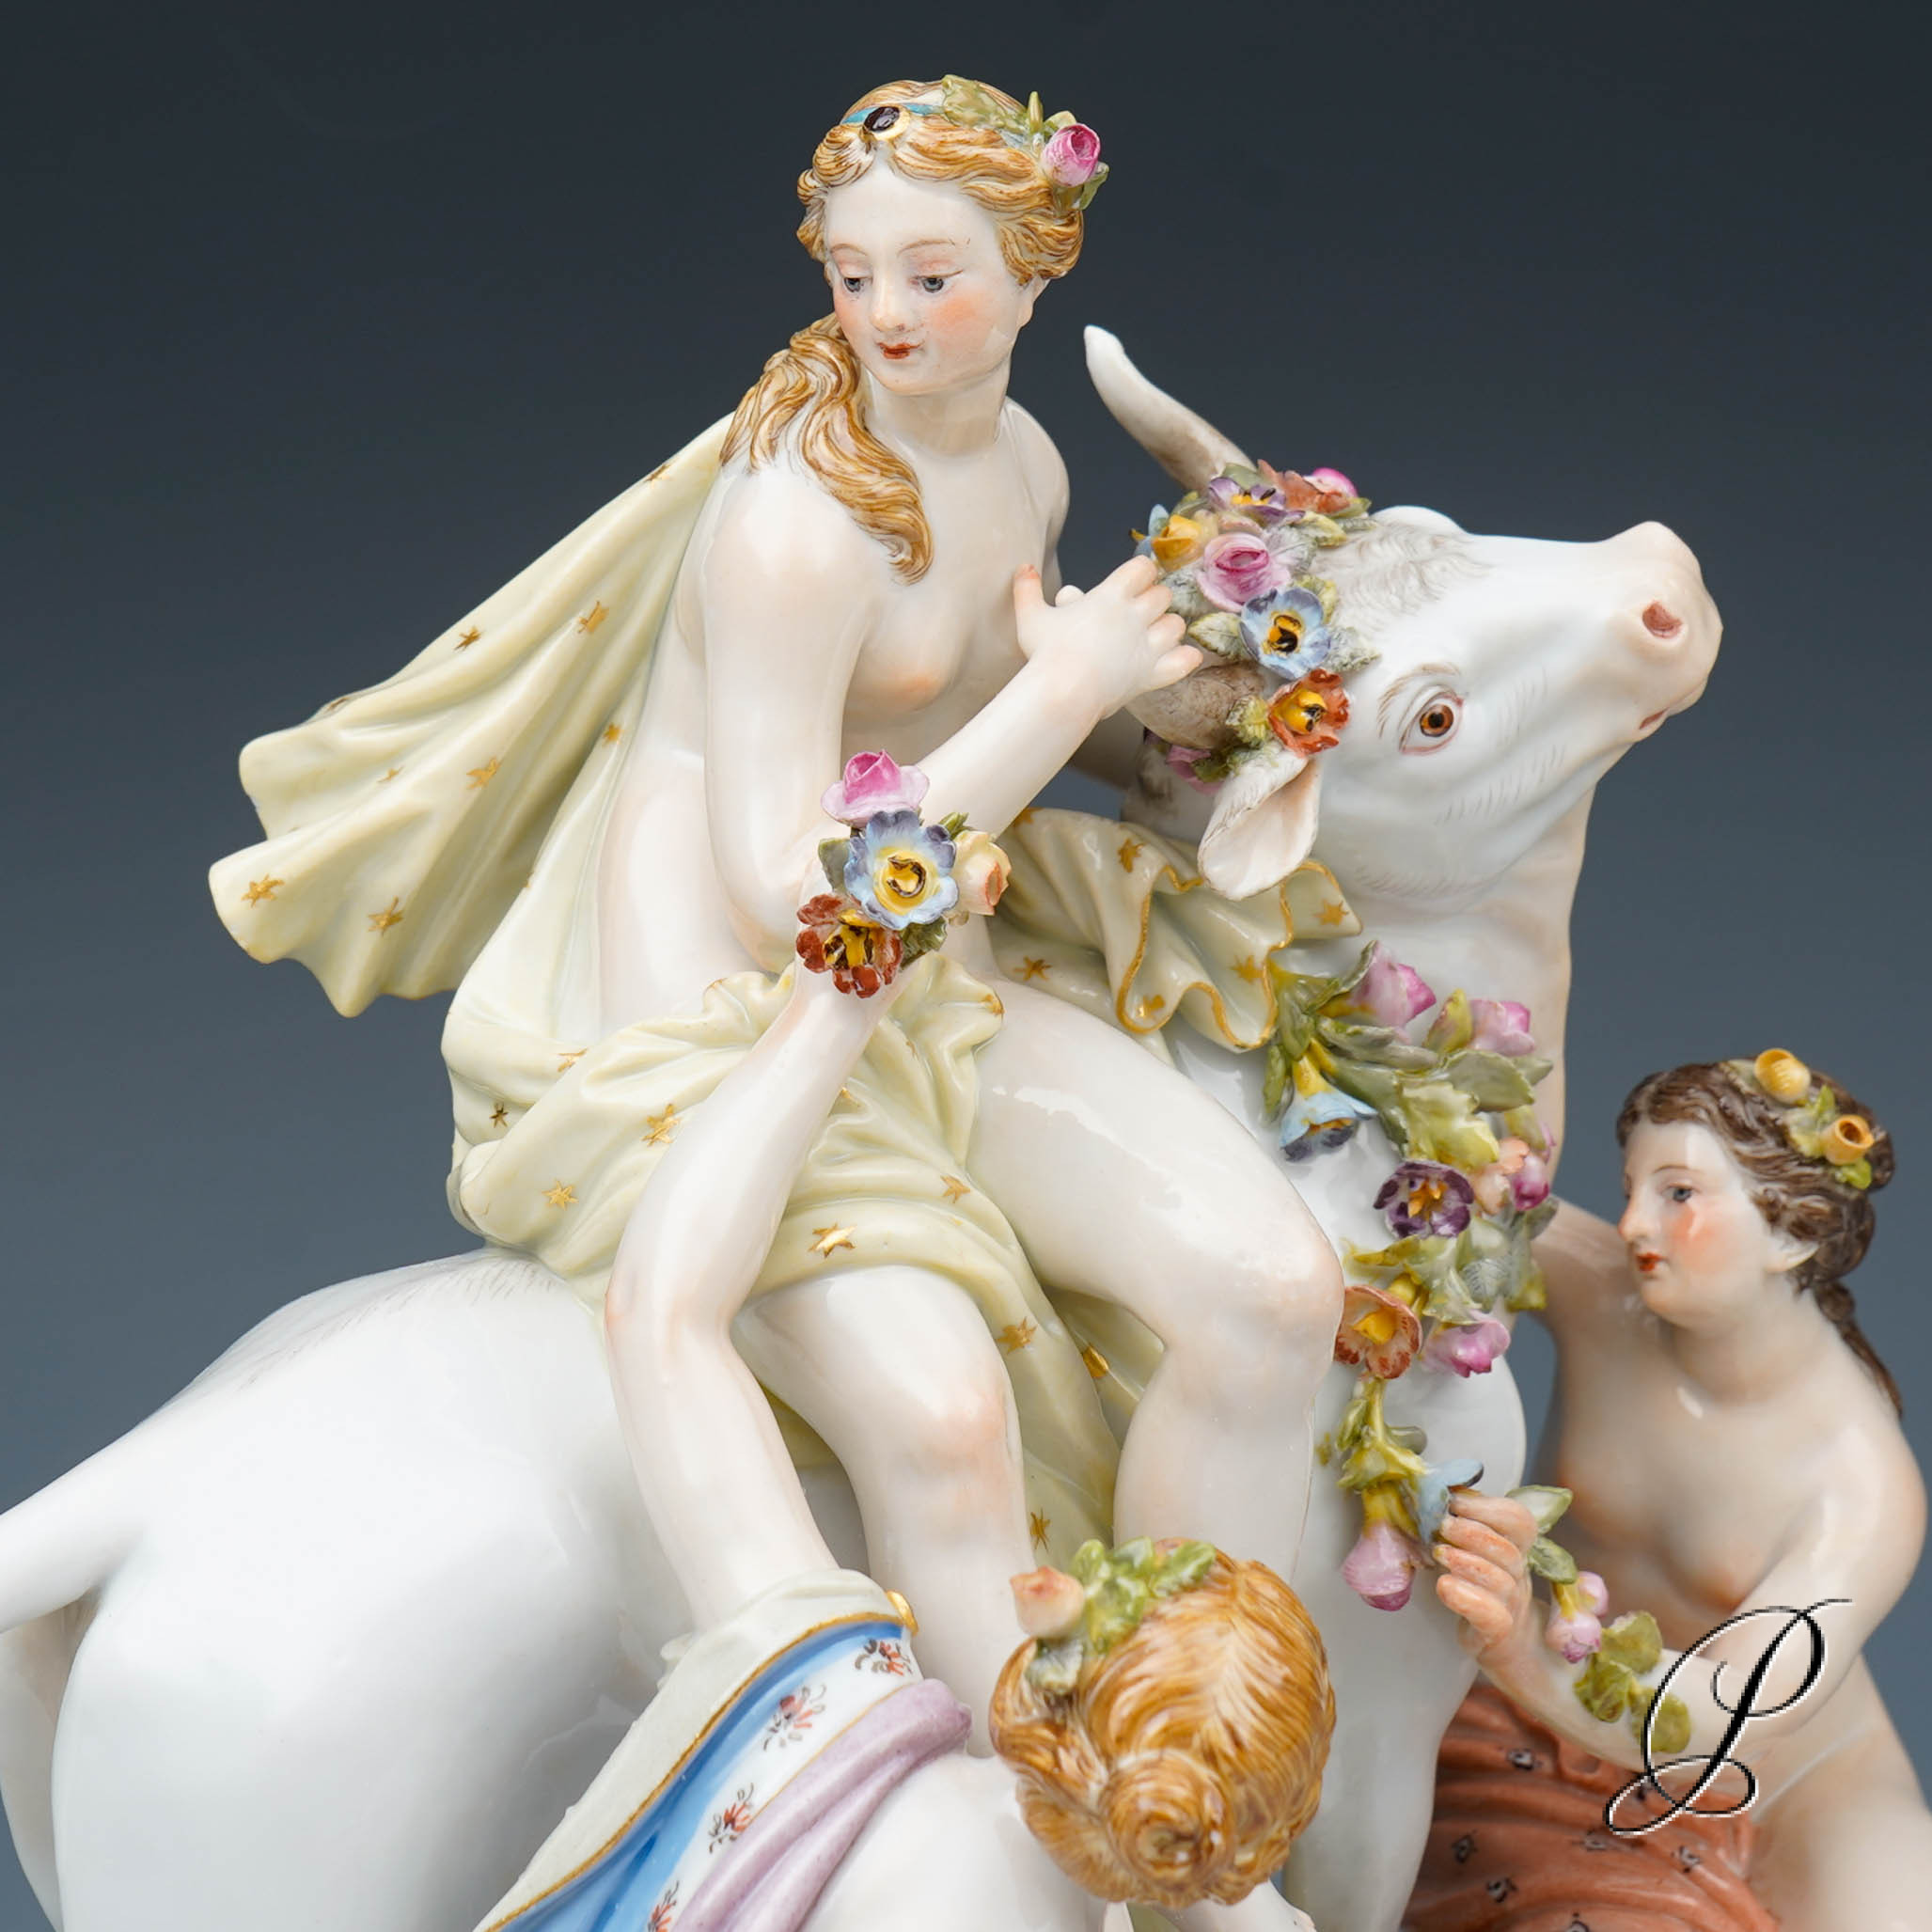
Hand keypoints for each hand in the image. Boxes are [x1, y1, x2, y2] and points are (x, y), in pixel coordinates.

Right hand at [1012, 558, 1196, 719]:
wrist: (1062, 692)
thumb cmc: (1046, 655)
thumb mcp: (1031, 617)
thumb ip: (1027, 589)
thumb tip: (1023, 567)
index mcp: (1111, 596)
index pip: (1143, 568)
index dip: (1141, 573)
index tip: (1131, 583)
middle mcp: (1135, 616)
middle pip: (1163, 594)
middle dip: (1153, 600)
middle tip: (1137, 613)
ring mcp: (1148, 645)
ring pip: (1176, 624)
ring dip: (1167, 628)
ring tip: (1152, 636)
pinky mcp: (1153, 674)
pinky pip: (1184, 660)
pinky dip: (1185, 658)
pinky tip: (1178, 657)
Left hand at [1433, 1491, 1539, 1668]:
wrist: (1506, 1645)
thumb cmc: (1484, 1590)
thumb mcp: (1479, 1554)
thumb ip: (1468, 1526)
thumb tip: (1441, 1493)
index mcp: (1515, 1550)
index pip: (1520, 1522)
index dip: (1490, 1507)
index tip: (1455, 1500)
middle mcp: (1518, 1576)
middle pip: (1509, 1551)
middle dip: (1473, 1533)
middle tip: (1442, 1526)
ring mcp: (1511, 1606)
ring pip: (1500, 1582)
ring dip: (1466, 1561)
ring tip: (1439, 1553)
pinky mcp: (1496, 1633)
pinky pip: (1489, 1614)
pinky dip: (1464, 1597)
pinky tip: (1444, 1586)